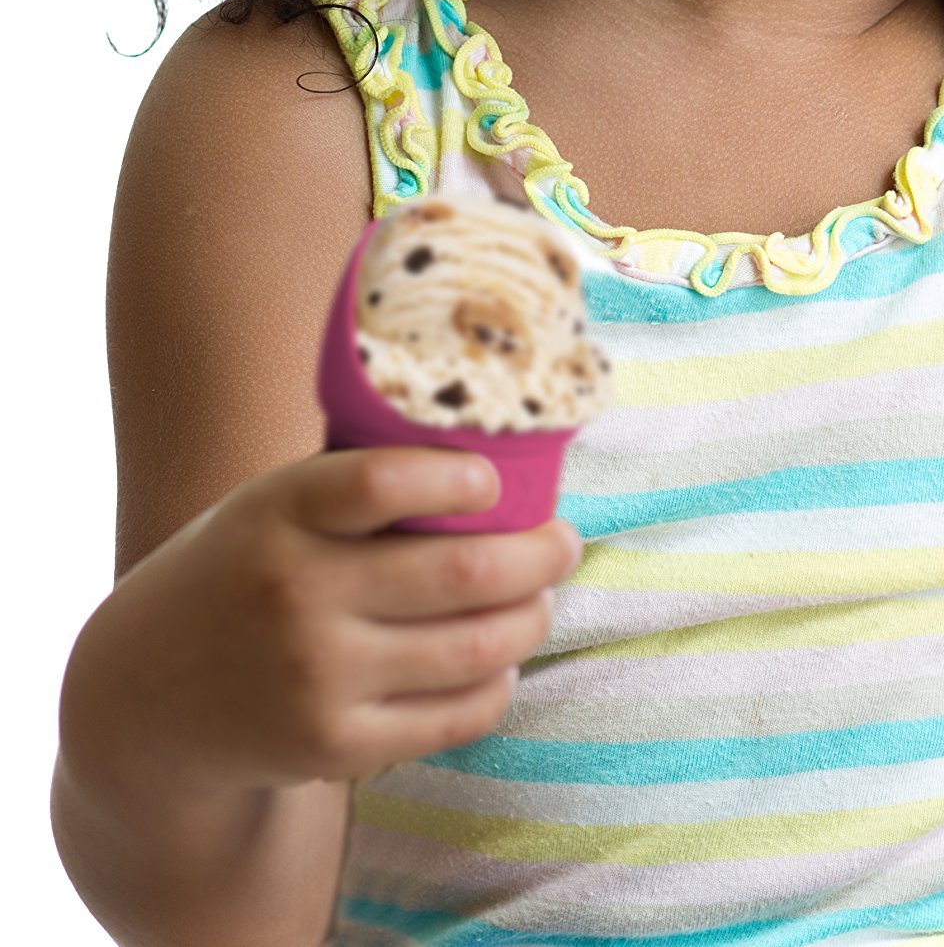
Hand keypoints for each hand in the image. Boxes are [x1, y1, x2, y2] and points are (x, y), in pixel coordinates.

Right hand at [62, 448, 580, 797]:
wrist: (142, 697)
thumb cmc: (243, 572)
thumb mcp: (272, 505)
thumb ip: (362, 477)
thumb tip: (498, 434)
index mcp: (279, 514)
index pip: (386, 482)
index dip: (463, 478)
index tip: (494, 481)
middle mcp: (295, 594)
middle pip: (466, 570)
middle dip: (543, 554)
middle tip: (564, 542)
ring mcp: (315, 677)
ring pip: (478, 646)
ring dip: (533, 617)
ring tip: (541, 598)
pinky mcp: (331, 746)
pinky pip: (456, 715)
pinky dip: (499, 683)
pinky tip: (502, 662)